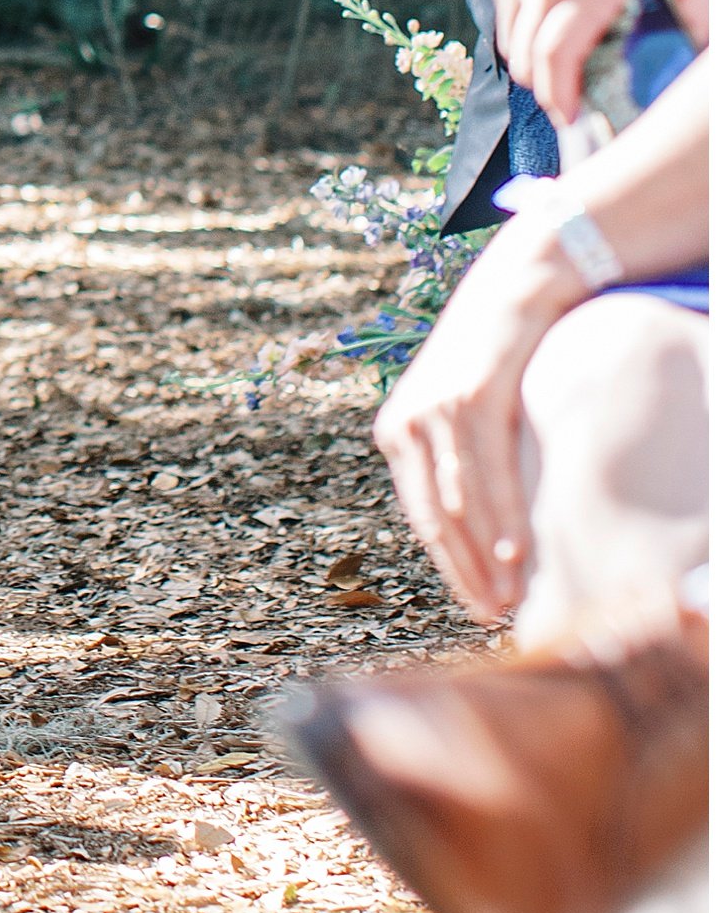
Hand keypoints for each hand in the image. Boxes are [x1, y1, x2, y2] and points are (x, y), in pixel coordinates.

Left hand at [373, 221, 582, 624]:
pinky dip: (501, 514)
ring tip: (511, 598)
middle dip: (467, 573)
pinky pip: (485, 469)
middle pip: (434, 519)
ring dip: (486, 556)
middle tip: (496, 617)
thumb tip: (480, 537)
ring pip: (458, 502)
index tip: (479, 610)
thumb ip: (457, 467)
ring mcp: (433, 411)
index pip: (420, 519)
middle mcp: (404, 425)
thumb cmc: (489, 366)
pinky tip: (518, 551)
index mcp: (394, 436)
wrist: (508, 295)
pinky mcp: (468, 398)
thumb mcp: (460, 417)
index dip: (451, 569)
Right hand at [485, 0, 709, 124]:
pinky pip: (503, 8)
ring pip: (509, 38)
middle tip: (568, 101)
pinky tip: (548, 23)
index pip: (556, 60)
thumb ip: (699, 8)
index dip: (559, 98)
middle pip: (527, 58)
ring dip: (529, 60)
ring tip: (558, 66)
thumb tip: (708, 53)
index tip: (571, 118)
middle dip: (545, 88)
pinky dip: (518, 26)